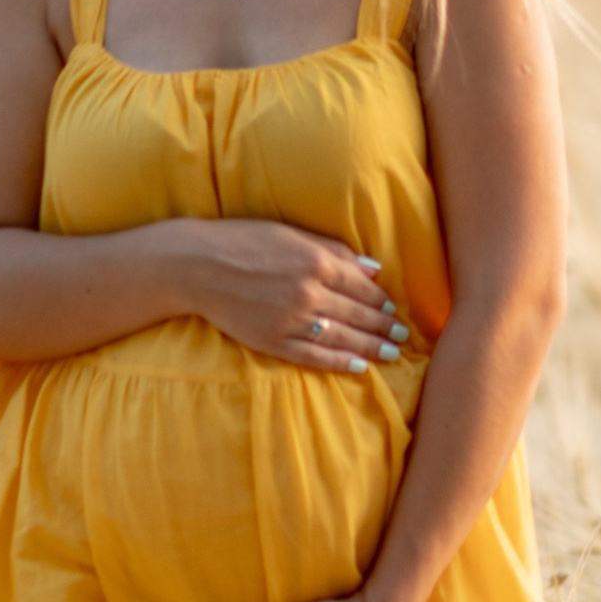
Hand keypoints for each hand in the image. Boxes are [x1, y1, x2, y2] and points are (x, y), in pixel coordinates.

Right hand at [174, 221, 410, 375]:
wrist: (197, 265)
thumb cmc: (243, 241)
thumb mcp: (291, 234)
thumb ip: (334, 250)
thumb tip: (372, 267)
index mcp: (317, 262)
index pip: (362, 287)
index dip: (381, 301)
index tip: (394, 309)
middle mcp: (310, 293)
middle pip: (359, 314)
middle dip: (384, 327)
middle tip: (403, 336)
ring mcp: (293, 320)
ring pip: (343, 338)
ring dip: (371, 346)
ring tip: (391, 353)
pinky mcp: (274, 341)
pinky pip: (314, 356)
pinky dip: (338, 362)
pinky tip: (358, 367)